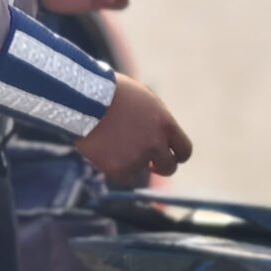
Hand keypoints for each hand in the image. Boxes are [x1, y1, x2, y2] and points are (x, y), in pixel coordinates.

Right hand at [74, 74, 193, 184]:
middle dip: (161, 167)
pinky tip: (105, 153)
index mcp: (166, 125)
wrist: (86, 99)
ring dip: (131, 162)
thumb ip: (157, 121)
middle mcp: (156, 144)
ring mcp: (137, 158)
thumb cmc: (114, 92)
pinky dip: (115, 169)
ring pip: (140, 170)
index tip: (170, 156)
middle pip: (169, 167)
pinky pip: (122, 177)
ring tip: (113, 142)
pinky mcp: (118, 169)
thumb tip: (161, 137)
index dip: (178, 155)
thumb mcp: (146, 100)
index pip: (185, 150)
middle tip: (151, 164)